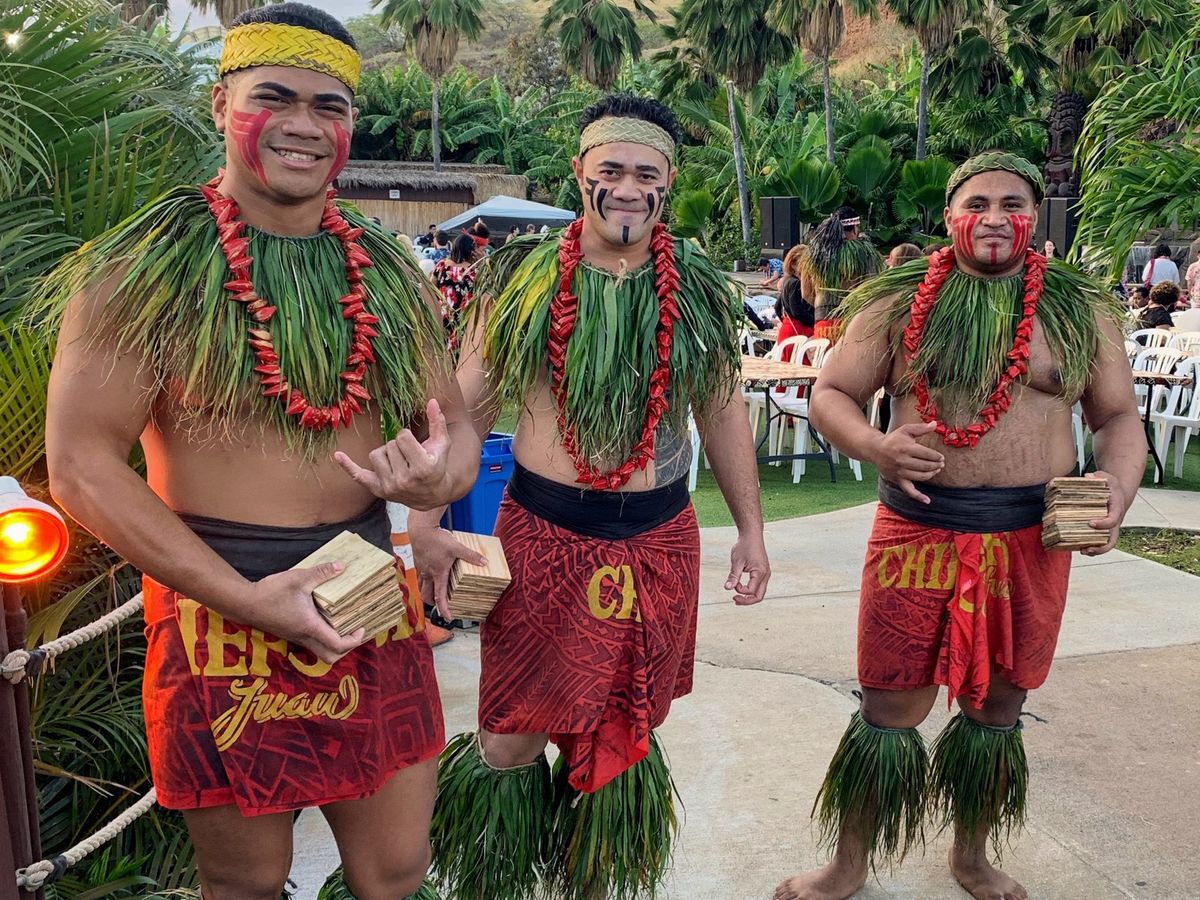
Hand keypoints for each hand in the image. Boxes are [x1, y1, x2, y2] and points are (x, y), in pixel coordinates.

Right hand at [245, 563, 364, 663]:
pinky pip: (312, 643)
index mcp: (310, 627)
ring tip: (343, 626)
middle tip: (354, 631)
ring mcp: (296, 637)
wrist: (244, 603)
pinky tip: (326, 620)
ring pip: (321, 652)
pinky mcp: (290, 633)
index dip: (354, 640)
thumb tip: (341, 566)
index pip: (338, 645)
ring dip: (335, 644)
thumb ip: (321, 573)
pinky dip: (324, 637)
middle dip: (346, 648)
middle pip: (331, 657)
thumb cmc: (270, 592)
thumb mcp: (298, 578)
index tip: (362, 627)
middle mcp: (304, 637)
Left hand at [334, 398, 451, 509]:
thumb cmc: (437, 465)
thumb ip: (437, 423)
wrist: (432, 495)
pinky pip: (358, 475)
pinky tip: (338, 455)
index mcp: (422, 467)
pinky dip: (348, 466)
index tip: (415, 445)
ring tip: (398, 462)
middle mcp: (405, 479)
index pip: (403, 437)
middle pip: (389, 446)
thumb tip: (432, 401)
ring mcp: (390, 486)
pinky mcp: (378, 490)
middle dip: (398, 447)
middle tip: (409, 456)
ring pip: (375, 455)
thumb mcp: (442, 445)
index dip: (407, 437)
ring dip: (385, 454)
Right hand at [408, 524, 486, 620]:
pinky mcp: (418, 562)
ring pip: (422, 587)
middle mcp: (428, 574)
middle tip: (440, 606)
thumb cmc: (436, 539)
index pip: (439, 597)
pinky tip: (431, 575)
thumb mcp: (456, 547)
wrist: (420, 530)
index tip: (447, 618)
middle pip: (427, 596)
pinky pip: (420, 577)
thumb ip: (471, 555)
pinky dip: (425, 581)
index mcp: (438, 574)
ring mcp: (421, 569)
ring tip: (435, 593)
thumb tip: (484, 562)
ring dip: (428, 593)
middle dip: (432, 604)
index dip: (443, 609)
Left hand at [726, 531, 769, 604]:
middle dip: (747, 601)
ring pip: (760, 592)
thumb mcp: (736, 562)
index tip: (733, 583)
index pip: (751, 590)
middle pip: (759, 596)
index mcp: (760, 572)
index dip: (740, 590)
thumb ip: (733, 576)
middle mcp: (766, 575)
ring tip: (736, 596)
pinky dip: (750, 590)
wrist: (752, 535)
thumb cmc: (744, 546)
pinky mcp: (763, 572)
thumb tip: (727, 588)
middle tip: (734, 600)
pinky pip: (759, 586)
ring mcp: (766, 574)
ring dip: (749, 596)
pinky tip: (741, 588)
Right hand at [874, 422, 944, 503]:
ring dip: (932, 474)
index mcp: (906, 448)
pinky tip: (927, 501)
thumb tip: (936, 424)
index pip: (927, 454)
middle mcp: (902, 461)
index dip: (937, 457)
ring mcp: (900, 472)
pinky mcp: (897, 480)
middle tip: (941, 464)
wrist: (875, 450)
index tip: (941, 457)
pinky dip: (918, 497)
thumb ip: (921, 428)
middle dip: (937, 465)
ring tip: (936, 470)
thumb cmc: (893, 439)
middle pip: (926, 466)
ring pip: (921, 477)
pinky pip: (909, 491)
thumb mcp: (905, 430)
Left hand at [1079, 470, 1128, 555]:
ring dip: (1096, 550)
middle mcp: (1115, 522)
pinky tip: (1079, 547)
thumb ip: (1100, 476)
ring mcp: (1110, 528)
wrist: (1118, 493)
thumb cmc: (1111, 486)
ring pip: (1107, 544)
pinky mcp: (1104, 531)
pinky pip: (1100, 542)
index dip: (1104, 523)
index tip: (1091, 523)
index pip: (1113, 519)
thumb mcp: (1108, 478)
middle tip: (1086, 548)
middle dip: (1101, 547)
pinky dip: (1091, 546)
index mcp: (1117, 510)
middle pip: (1112, 539)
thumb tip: (1088, 477)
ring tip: (1082, 551)